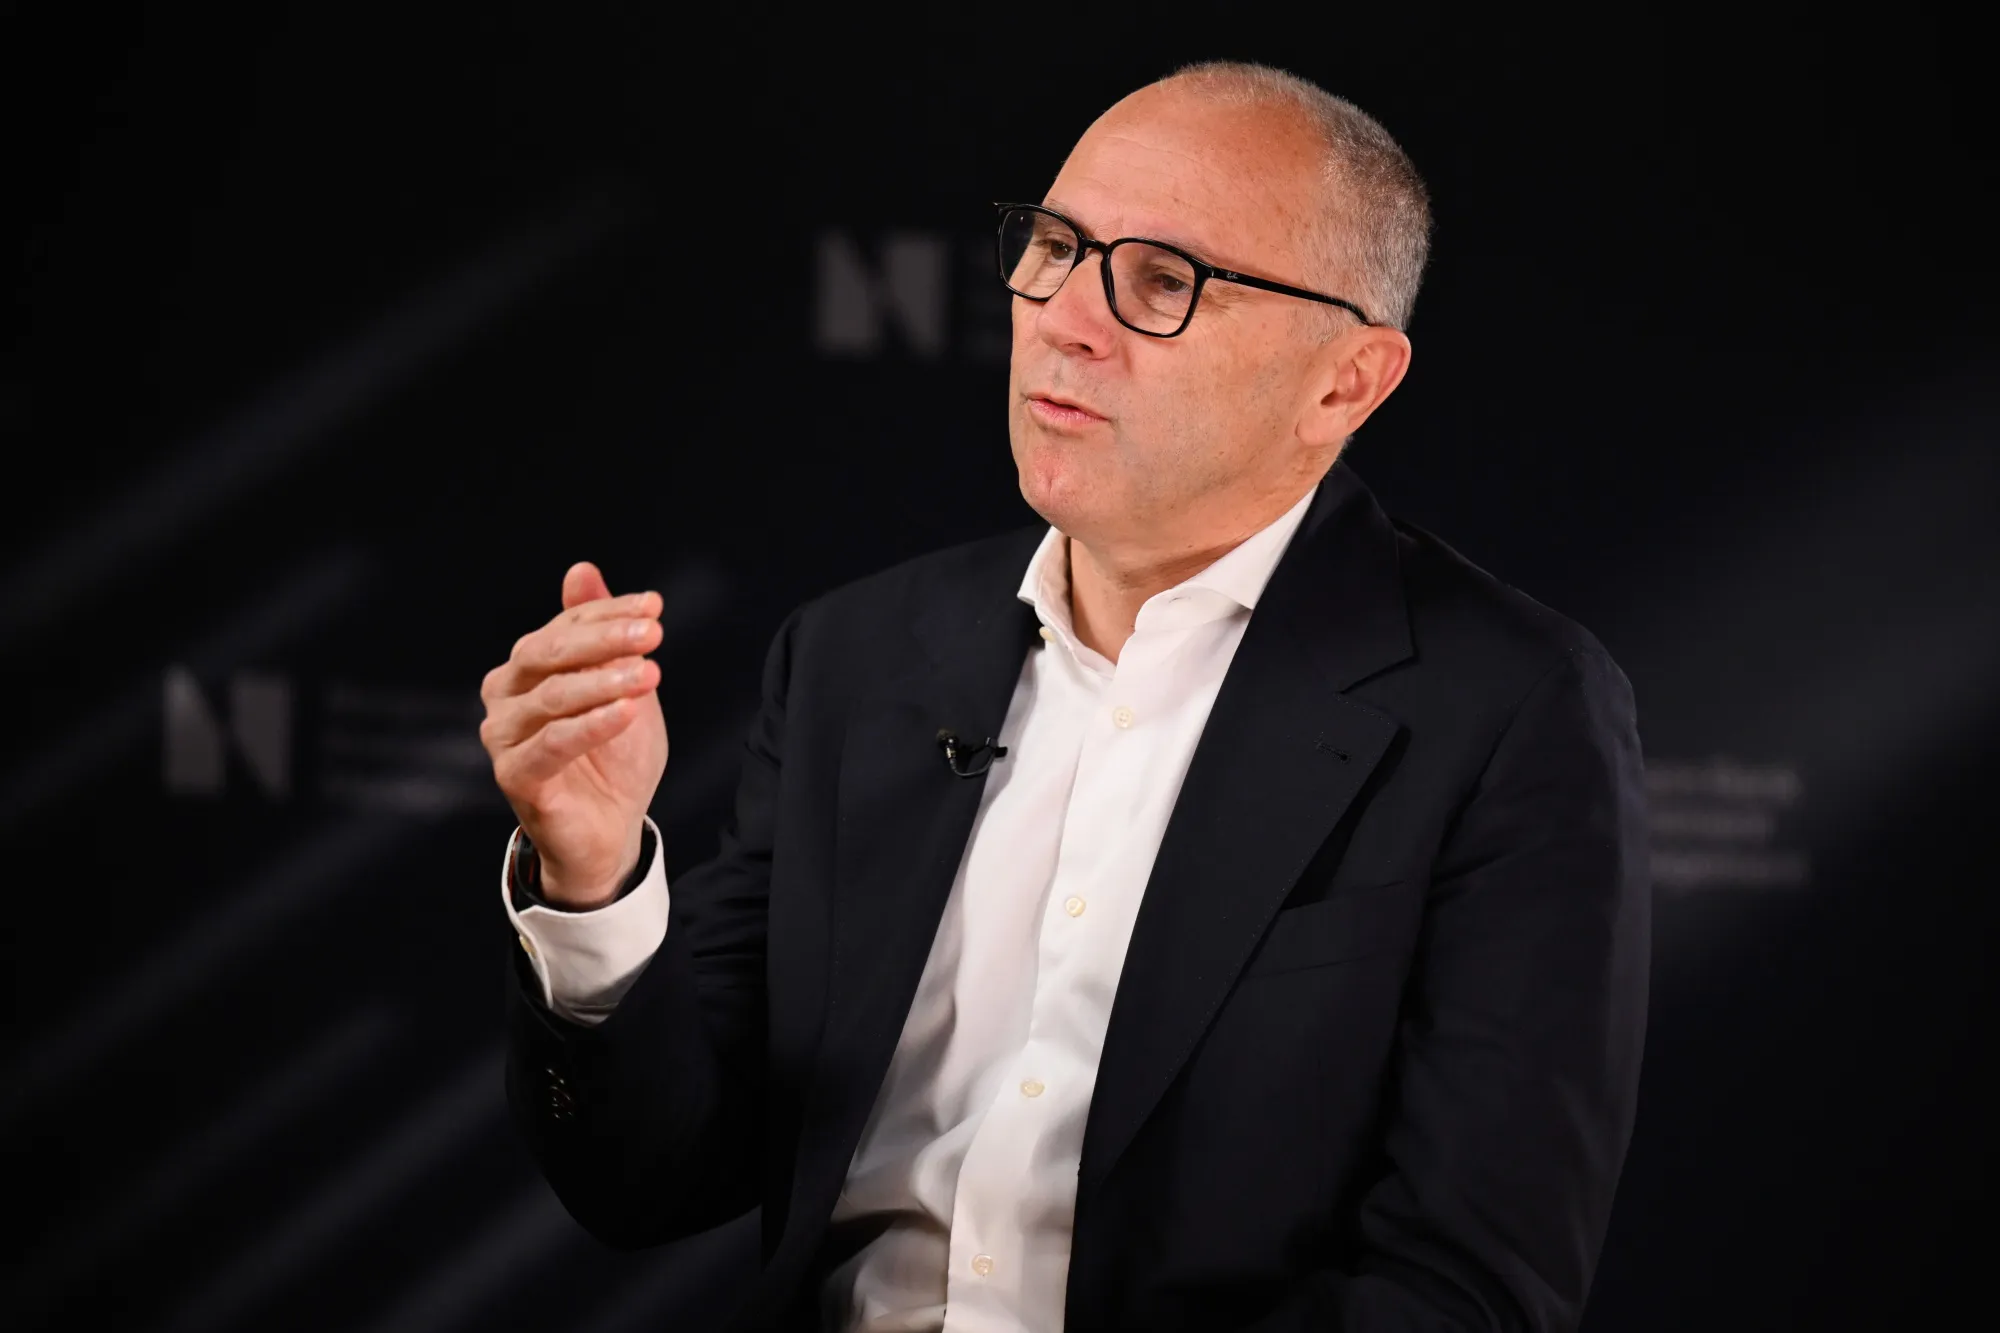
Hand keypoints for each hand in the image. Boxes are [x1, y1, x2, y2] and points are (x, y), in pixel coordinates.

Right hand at [480, 561, 666, 907]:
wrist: (613, 826)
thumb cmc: (614, 754)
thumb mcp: (618, 684)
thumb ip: (599, 631)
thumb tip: (581, 569)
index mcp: (526, 666)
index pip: (565, 625)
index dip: (609, 612)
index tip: (655, 606)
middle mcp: (505, 695)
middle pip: (549, 653)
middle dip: (605, 639)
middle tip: (652, 634)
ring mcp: (504, 737)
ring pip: (553, 697)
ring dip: (603, 681)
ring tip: (648, 674)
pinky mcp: (515, 776)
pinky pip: (553, 744)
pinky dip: (591, 725)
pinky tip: (626, 713)